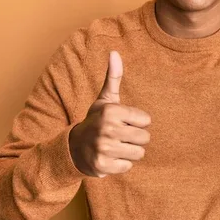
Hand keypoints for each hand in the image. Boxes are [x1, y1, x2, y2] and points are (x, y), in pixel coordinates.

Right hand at [69, 51, 150, 176]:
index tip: (122, 122)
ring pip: (139, 153)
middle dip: (135, 138)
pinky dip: (121, 164)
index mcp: (111, 111)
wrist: (73, 148)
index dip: (137, 122)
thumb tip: (114, 52)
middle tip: (119, 136)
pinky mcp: (103, 166)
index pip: (146, 120)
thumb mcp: (105, 100)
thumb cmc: (96, 121)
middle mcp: (107, 128)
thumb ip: (114, 77)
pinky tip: (110, 157)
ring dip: (129, 152)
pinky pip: (128, 166)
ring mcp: (104, 148)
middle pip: (145, 138)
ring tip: (116, 146)